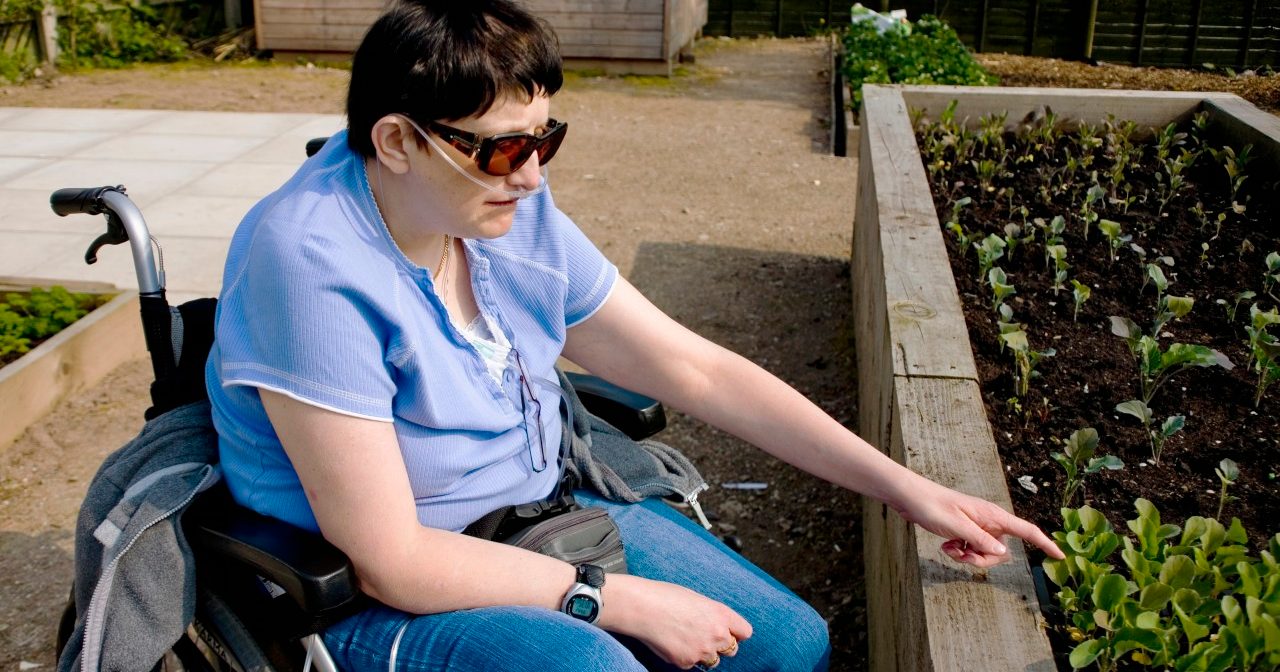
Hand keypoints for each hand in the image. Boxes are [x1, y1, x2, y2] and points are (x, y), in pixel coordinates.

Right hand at [601, 575, 750, 669]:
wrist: (642, 607)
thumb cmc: (665, 596)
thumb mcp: (697, 599)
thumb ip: (712, 614)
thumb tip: (718, 626)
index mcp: (721, 614)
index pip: (745, 632)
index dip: (736, 631)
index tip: (729, 631)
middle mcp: (717, 634)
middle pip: (732, 649)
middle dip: (721, 645)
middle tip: (704, 635)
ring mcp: (702, 651)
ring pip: (712, 660)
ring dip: (703, 653)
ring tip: (685, 638)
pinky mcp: (686, 662)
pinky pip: (691, 664)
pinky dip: (683, 656)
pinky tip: (672, 642)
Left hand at [894, 477, 1064, 567]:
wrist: (910, 498)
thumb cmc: (932, 506)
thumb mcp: (957, 527)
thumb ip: (981, 541)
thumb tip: (1004, 553)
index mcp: (993, 515)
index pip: (1026, 530)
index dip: (1045, 543)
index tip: (1061, 556)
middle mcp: (988, 521)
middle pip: (1001, 552)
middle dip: (983, 560)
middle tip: (962, 555)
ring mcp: (977, 527)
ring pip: (985, 554)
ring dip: (968, 557)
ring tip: (949, 548)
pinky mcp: (965, 532)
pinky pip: (971, 551)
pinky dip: (959, 553)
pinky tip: (945, 546)